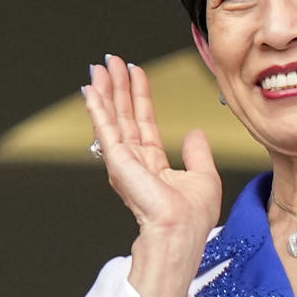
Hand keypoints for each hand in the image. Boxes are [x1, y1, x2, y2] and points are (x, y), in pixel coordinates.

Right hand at [84, 55, 221, 296]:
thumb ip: (197, 153)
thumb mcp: (205, 178)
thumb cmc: (192, 220)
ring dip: (105, 91)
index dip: (139, 96)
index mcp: (154, 164)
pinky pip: (106, 130)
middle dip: (117, 87)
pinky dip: (98, 109)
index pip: (143, 122)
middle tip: (110, 61)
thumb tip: (195, 133)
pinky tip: (91, 91)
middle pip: (124, 116)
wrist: (180, 235)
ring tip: (99, 68)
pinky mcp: (118, 163)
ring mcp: (124, 162)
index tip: (134, 72)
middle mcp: (135, 162)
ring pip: (113, 118)